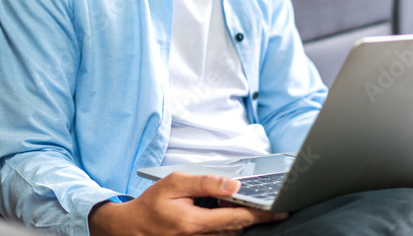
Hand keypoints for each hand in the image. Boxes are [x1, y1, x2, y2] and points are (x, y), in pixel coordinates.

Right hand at [89, 172, 286, 235]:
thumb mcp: (175, 182)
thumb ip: (206, 182)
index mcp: (194, 222)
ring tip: (238, 205)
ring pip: (230, 234)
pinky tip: (222, 213)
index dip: (261, 215)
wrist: (132, 227)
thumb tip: (234, 184)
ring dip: (238, 221)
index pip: (237, 219)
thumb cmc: (152, 204)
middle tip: (262, 202)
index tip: (280, 211)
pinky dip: (227, 226)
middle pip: (237, 228)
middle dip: (251, 215)